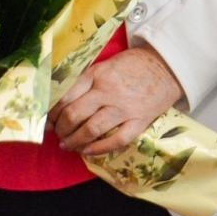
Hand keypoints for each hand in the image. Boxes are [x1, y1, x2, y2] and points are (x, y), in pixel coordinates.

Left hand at [52, 46, 183, 156]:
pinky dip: (99, 149)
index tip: (49, 120)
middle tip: (58, 134)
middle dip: (60, 129)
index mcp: (97, 74)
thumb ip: (86, 81)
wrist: (167, 65)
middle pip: (73, 115)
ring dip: (74, 141)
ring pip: (90, 130)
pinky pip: (116, 140)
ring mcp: (124, 107)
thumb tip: (63, 101)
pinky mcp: (139, 120)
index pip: (65, 96)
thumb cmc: (134, 64)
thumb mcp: (105, 65)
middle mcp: (107, 91)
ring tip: (68, 145)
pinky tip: (88, 151)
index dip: (52, 112)